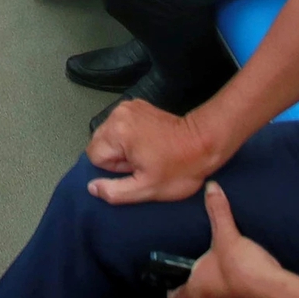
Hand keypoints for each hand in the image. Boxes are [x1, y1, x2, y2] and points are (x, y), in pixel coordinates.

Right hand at [86, 100, 223, 205]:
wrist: (206, 142)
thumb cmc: (181, 167)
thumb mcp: (147, 189)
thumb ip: (115, 191)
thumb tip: (92, 187)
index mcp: (117, 131)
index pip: (95, 155)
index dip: (114, 168)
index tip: (136, 168)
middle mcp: (119, 113)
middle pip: (101, 142)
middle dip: (118, 156)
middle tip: (143, 162)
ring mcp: (129, 107)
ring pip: (110, 135)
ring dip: (124, 147)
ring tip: (148, 153)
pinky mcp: (138, 106)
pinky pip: (122, 126)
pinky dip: (131, 136)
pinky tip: (149, 143)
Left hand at [169, 183, 285, 297]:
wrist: (273, 288)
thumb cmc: (240, 266)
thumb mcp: (226, 234)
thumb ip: (218, 211)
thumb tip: (211, 186)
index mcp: (195, 290)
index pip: (174, 297)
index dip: (171, 289)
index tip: (170, 280)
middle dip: (191, 288)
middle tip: (190, 273)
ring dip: (212, 292)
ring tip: (212, 276)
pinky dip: (230, 294)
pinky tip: (236, 281)